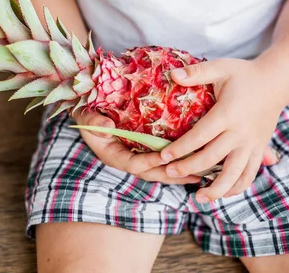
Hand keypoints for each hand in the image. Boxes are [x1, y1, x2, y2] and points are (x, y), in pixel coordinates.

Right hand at [73, 110, 200, 184]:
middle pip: (152, 173)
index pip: (134, 164)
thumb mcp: (85, 117)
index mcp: (114, 156)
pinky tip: (196, 160)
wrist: (87, 112)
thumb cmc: (86, 115)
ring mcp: (136, 158)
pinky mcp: (144, 153)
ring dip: (180, 173)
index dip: (150, 162)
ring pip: (160, 171)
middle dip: (173, 175)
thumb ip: (93, 122)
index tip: (166, 158)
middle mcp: (127, 160)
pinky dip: (178, 162)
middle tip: (195, 174)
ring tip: (203, 173)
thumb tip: (106, 128)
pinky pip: (162, 162)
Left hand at [161, 58, 283, 202]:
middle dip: (188, 168)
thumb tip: (171, 74)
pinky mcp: (260, 150)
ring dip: (216, 189)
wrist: (277, 82)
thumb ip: (196, 72)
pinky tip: (221, 194)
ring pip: (234, 174)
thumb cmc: (243, 73)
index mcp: (228, 113)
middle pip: (212, 158)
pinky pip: (249, 174)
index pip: (200, 136)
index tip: (163, 156)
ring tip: (198, 198)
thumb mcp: (220, 67)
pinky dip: (236, 187)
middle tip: (168, 173)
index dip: (180, 148)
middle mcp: (241, 133)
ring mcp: (252, 144)